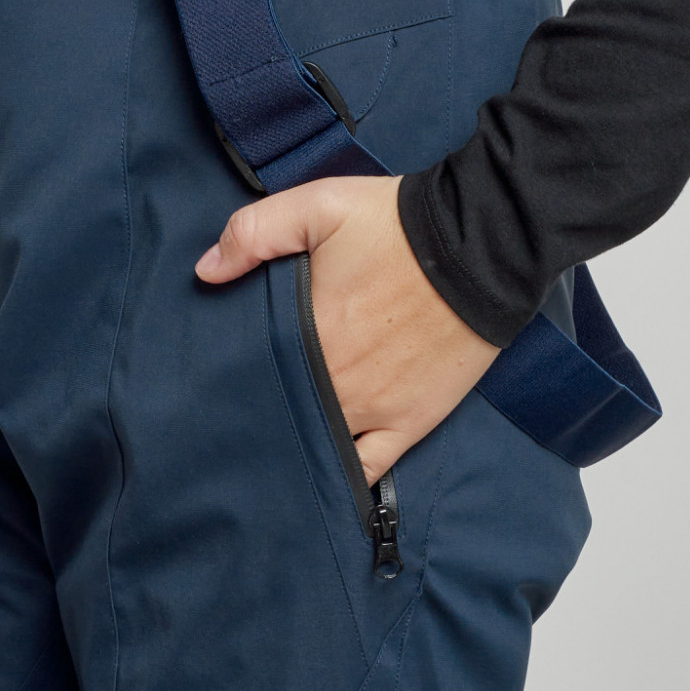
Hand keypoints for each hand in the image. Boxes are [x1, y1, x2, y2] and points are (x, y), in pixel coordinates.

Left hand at [195, 176, 500, 482]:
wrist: (483, 245)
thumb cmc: (398, 226)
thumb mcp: (318, 207)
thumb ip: (253, 233)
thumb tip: (206, 271)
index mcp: (303, 336)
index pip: (248, 374)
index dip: (230, 380)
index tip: (214, 382)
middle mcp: (333, 383)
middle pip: (279, 414)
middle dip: (258, 415)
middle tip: (236, 418)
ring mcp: (373, 411)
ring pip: (319, 446)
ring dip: (297, 447)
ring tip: (275, 449)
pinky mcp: (410, 422)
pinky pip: (371, 469)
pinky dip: (347, 479)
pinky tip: (327, 483)